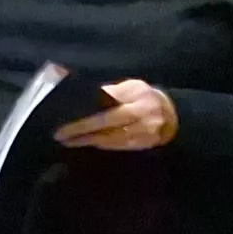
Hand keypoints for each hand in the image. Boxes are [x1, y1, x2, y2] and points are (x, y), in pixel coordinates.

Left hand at [57, 79, 178, 151]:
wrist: (171, 115)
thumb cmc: (144, 97)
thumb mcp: (131, 87)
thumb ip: (111, 91)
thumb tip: (85, 95)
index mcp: (137, 94)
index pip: (108, 102)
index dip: (87, 111)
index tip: (66, 115)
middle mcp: (142, 112)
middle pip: (107, 122)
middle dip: (82, 129)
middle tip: (61, 133)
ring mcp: (145, 130)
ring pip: (111, 137)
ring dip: (88, 140)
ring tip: (68, 140)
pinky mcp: (144, 144)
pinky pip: (118, 146)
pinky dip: (101, 145)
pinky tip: (86, 144)